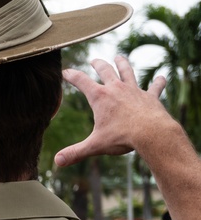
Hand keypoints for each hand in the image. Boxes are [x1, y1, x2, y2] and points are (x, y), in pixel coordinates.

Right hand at [54, 55, 170, 167]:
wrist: (151, 133)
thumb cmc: (122, 137)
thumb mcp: (95, 145)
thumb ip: (75, 152)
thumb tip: (58, 161)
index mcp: (100, 97)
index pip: (81, 81)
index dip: (71, 75)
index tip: (64, 72)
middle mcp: (116, 89)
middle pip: (105, 71)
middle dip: (98, 64)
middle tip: (94, 60)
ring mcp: (135, 91)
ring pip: (127, 72)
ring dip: (122, 64)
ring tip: (119, 57)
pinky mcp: (150, 97)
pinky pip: (155, 86)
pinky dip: (158, 82)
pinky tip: (161, 78)